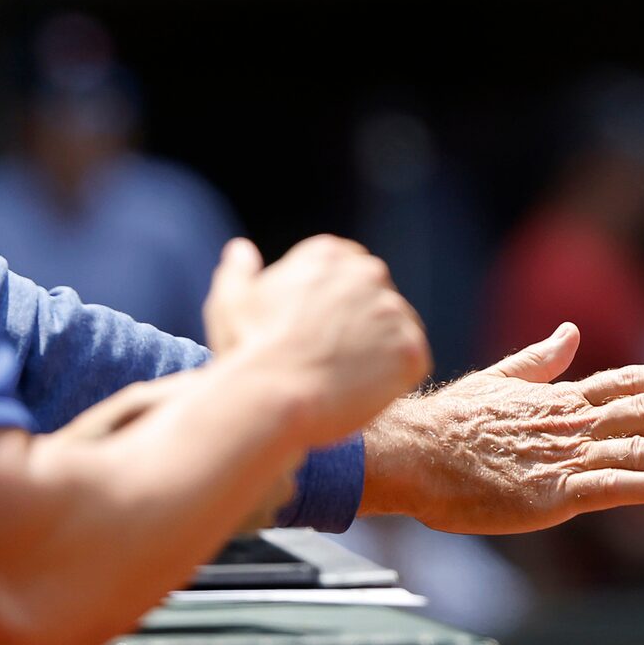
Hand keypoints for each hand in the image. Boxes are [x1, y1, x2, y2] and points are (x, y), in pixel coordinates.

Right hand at [202, 236, 430, 444]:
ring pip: (397, 331)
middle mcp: (368, 272)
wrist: (272, 395)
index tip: (319, 333)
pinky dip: (394, 379)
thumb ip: (239, 272)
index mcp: (329, 254)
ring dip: (380, 352)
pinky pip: (412, 363)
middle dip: (361, 326)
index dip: (335, 307)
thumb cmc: (247, 352)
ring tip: (344, 381)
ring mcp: (394, 309)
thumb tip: (241, 249)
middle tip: (333, 361)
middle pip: (377, 299)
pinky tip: (362, 393)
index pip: (348, 271)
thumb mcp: (230, 303)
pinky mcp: (411, 349)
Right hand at [357, 323, 643, 532]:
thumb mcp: (498, 380)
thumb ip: (540, 361)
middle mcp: (571, 423)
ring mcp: (564, 458)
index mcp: (561, 399)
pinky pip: (611, 488)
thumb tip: (569, 332)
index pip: (629, 381)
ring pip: (639, 449)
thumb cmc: (448, 422)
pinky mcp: (551, 495)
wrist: (410, 453)